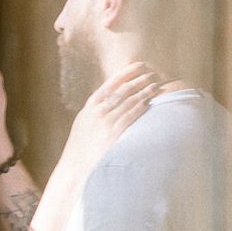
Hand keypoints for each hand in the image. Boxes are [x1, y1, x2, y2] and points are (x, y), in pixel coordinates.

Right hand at [59, 62, 159, 179]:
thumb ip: (96, 108)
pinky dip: (141, 107)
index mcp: (91, 105)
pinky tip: (150, 102)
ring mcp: (106, 122)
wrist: (75, 165)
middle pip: (123, 89)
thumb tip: (110, 97)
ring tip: (156, 85)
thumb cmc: (80, 144)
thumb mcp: (84, 121)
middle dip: (140, 79)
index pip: (112, 82)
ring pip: (129, 101)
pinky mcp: (114, 134)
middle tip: (153, 73)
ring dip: (144, 91)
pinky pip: (130, 116)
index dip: (127, 72)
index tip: (139, 65)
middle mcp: (99, 110)